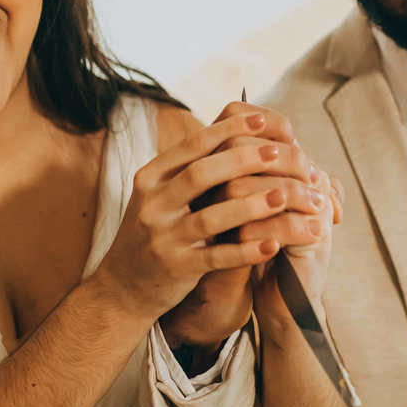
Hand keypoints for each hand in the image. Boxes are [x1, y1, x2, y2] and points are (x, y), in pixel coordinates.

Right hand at [161, 104, 337, 353]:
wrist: (123, 286)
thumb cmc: (154, 232)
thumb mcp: (160, 195)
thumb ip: (189, 168)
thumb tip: (233, 129)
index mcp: (151, 178)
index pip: (192, 146)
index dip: (227, 131)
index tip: (261, 119)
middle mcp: (153, 204)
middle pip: (201, 174)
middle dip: (243, 160)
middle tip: (279, 152)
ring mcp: (163, 238)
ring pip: (211, 217)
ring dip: (250, 205)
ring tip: (284, 196)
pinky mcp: (176, 268)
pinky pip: (216, 258)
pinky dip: (246, 251)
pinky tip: (273, 244)